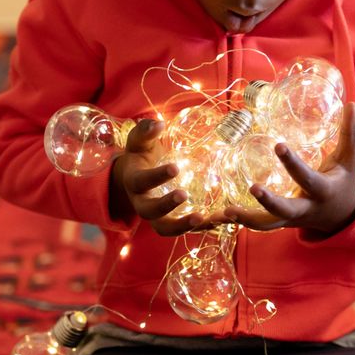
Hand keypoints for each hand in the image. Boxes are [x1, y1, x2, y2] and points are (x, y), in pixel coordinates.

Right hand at [110, 118, 221, 235]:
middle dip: (166, 205)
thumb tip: (159, 124)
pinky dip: (203, 227)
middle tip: (184, 195)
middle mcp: (143, 204)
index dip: (157, 176)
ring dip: (184, 226)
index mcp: (134, 182)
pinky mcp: (173, 222)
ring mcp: (158, 217)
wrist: (135, 179)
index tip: (175, 167)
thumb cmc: (141, 156)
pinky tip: (220, 220)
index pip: (142, 181)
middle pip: (151, 212)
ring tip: (204, 218)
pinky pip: (186, 230)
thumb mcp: (140, 142)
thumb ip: (146, 132)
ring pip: (167, 229)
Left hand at [216, 102, 354, 235]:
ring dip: (247, 219)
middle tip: (252, 187)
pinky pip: (259, 224)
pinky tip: (221, 215)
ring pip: (268, 224)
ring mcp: (291, 219)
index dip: (293, 163)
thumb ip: (350, 133)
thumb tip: (351, 104)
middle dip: (269, 202)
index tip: (278, 145)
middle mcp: (305, 208)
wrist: (341, 215)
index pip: (307, 178)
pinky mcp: (280, 222)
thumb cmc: (343, 181)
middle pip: (285, 210)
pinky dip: (240, 222)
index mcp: (322, 191)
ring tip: (226, 211)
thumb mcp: (350, 160)